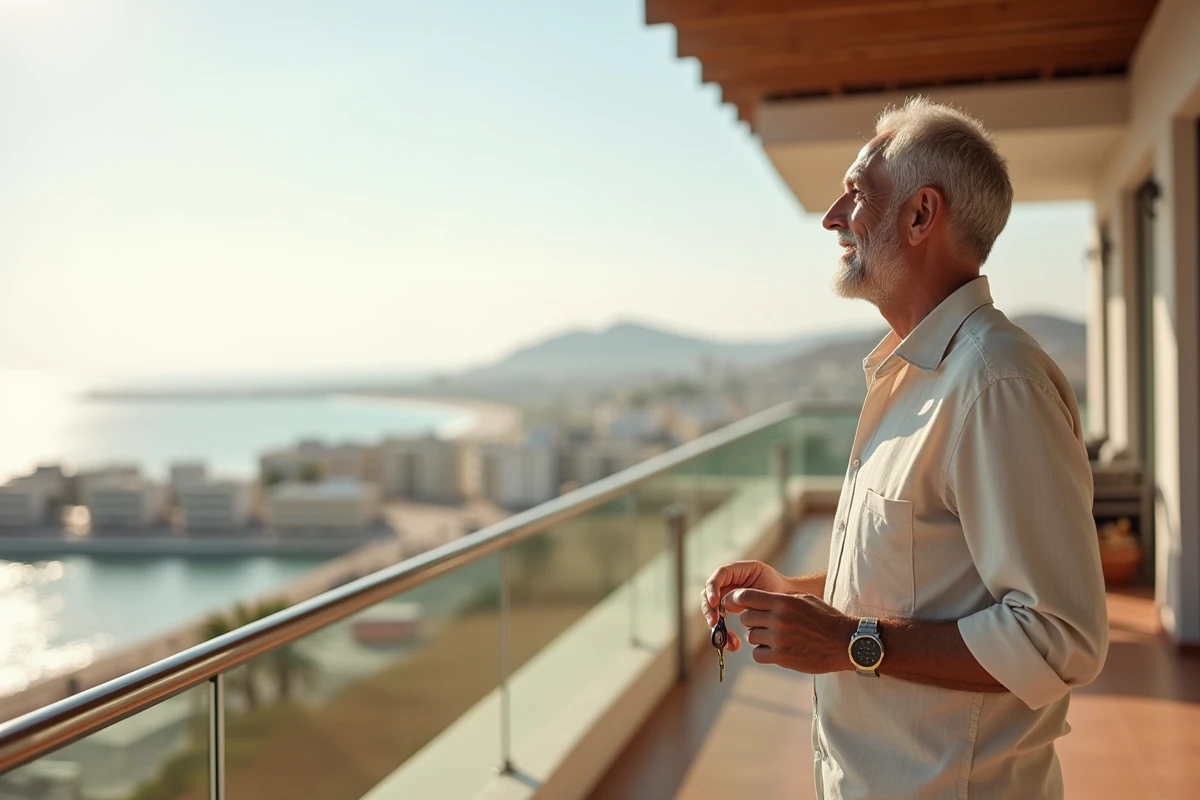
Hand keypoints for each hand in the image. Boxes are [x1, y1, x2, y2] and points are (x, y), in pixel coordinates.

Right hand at [701, 561, 789, 652]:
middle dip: (709, 608)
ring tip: (727, 640)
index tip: (716, 602)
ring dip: (716, 625)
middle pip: (709, 593)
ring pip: (713, 609)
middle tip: (714, 623)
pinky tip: (734, 644)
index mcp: (739, 571)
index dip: (713, 588)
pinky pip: (721, 622)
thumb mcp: (768, 588)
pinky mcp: (730, 611)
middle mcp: (729, 582)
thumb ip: (751, 594)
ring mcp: (728, 596)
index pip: (719, 575)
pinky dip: (725, 634)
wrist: (789, 603)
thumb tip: (728, 603)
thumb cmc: (782, 591)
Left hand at [724, 588, 858, 673]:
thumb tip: (758, 598)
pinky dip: (763, 653)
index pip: (746, 597)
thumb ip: (780, 599)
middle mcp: (778, 619)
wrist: (845, 643)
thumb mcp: (805, 599)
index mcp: (783, 602)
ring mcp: (779, 639)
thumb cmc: (826, 619)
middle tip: (765, 623)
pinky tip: (776, 650)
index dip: (738, 600)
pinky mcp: (781, 657)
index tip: (737, 604)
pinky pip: (757, 654)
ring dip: (759, 637)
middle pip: (746, 618)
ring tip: (776, 637)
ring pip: (751, 637)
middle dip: (752, 620)